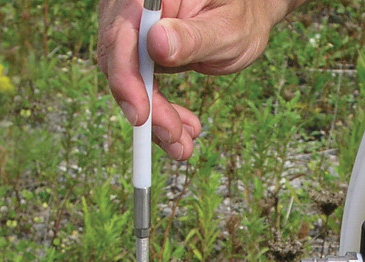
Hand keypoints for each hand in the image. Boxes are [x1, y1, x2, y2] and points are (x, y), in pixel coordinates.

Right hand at [98, 0, 301, 159]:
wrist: (245, 16)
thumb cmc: (241, 14)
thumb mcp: (227, 28)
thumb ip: (193, 37)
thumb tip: (155, 44)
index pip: (123, 35)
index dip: (126, 78)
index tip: (141, 115)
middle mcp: (132, 7)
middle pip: (119, 61)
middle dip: (145, 108)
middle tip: (175, 141)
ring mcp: (132, 28)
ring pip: (126, 79)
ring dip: (153, 118)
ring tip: (183, 144)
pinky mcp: (138, 50)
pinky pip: (137, 84)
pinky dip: (157, 112)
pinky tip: (179, 129)